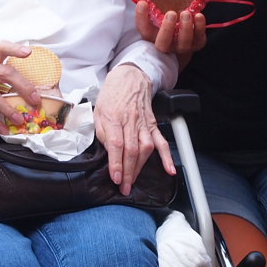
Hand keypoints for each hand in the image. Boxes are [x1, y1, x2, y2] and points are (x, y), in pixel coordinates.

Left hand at [94, 63, 173, 194]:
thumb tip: (107, 151)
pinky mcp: (153, 125)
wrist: (130, 78)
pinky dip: (166, 157)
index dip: (116, 163)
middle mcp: (130, 122)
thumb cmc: (112, 95)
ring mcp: (144, 124)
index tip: (116, 178)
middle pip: (131, 150)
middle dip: (128, 172)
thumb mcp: (98, 111)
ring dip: (140, 168)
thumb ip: (101, 132)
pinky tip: (169, 169)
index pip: (116, 144)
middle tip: (124, 187)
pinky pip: (161, 142)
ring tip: (134, 181)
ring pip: (145, 149)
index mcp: (114, 118)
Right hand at [135, 1, 206, 63]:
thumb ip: (152, 6)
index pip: (143, 29)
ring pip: (183, 43)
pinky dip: (200, 27)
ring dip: (185, 28)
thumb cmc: (168, 21)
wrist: (184, 37)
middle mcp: (166, 44)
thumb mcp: (158, 14)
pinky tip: (198, 16)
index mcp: (152, 36)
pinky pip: (199, 39)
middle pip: (162, 43)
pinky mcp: (197, 44)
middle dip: (166, 29)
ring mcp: (182, 46)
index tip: (143, 3)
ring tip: (186, 13)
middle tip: (171, 14)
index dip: (141, 18)